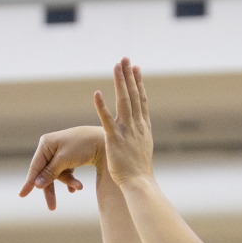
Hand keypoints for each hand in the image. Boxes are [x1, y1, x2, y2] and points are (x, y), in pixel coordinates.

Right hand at [19, 126, 105, 210]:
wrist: (104, 141)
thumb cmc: (83, 147)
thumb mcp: (64, 160)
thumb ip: (50, 172)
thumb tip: (37, 184)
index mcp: (46, 144)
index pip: (35, 167)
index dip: (29, 182)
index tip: (22, 195)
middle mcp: (51, 147)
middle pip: (46, 173)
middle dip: (51, 189)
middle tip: (52, 208)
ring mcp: (60, 152)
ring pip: (58, 174)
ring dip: (68, 182)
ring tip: (80, 187)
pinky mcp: (70, 157)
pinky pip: (66, 172)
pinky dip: (71, 180)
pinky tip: (77, 187)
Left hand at [92, 57, 155, 187]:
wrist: (140, 184)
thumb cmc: (139, 172)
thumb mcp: (142, 151)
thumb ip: (139, 138)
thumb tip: (138, 133)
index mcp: (144, 128)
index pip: (142, 100)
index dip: (139, 83)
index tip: (136, 68)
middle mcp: (137, 126)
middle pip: (134, 96)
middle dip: (129, 76)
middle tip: (125, 58)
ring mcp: (127, 132)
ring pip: (124, 102)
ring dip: (120, 82)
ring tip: (116, 66)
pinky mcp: (114, 139)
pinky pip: (107, 120)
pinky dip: (102, 106)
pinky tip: (97, 93)